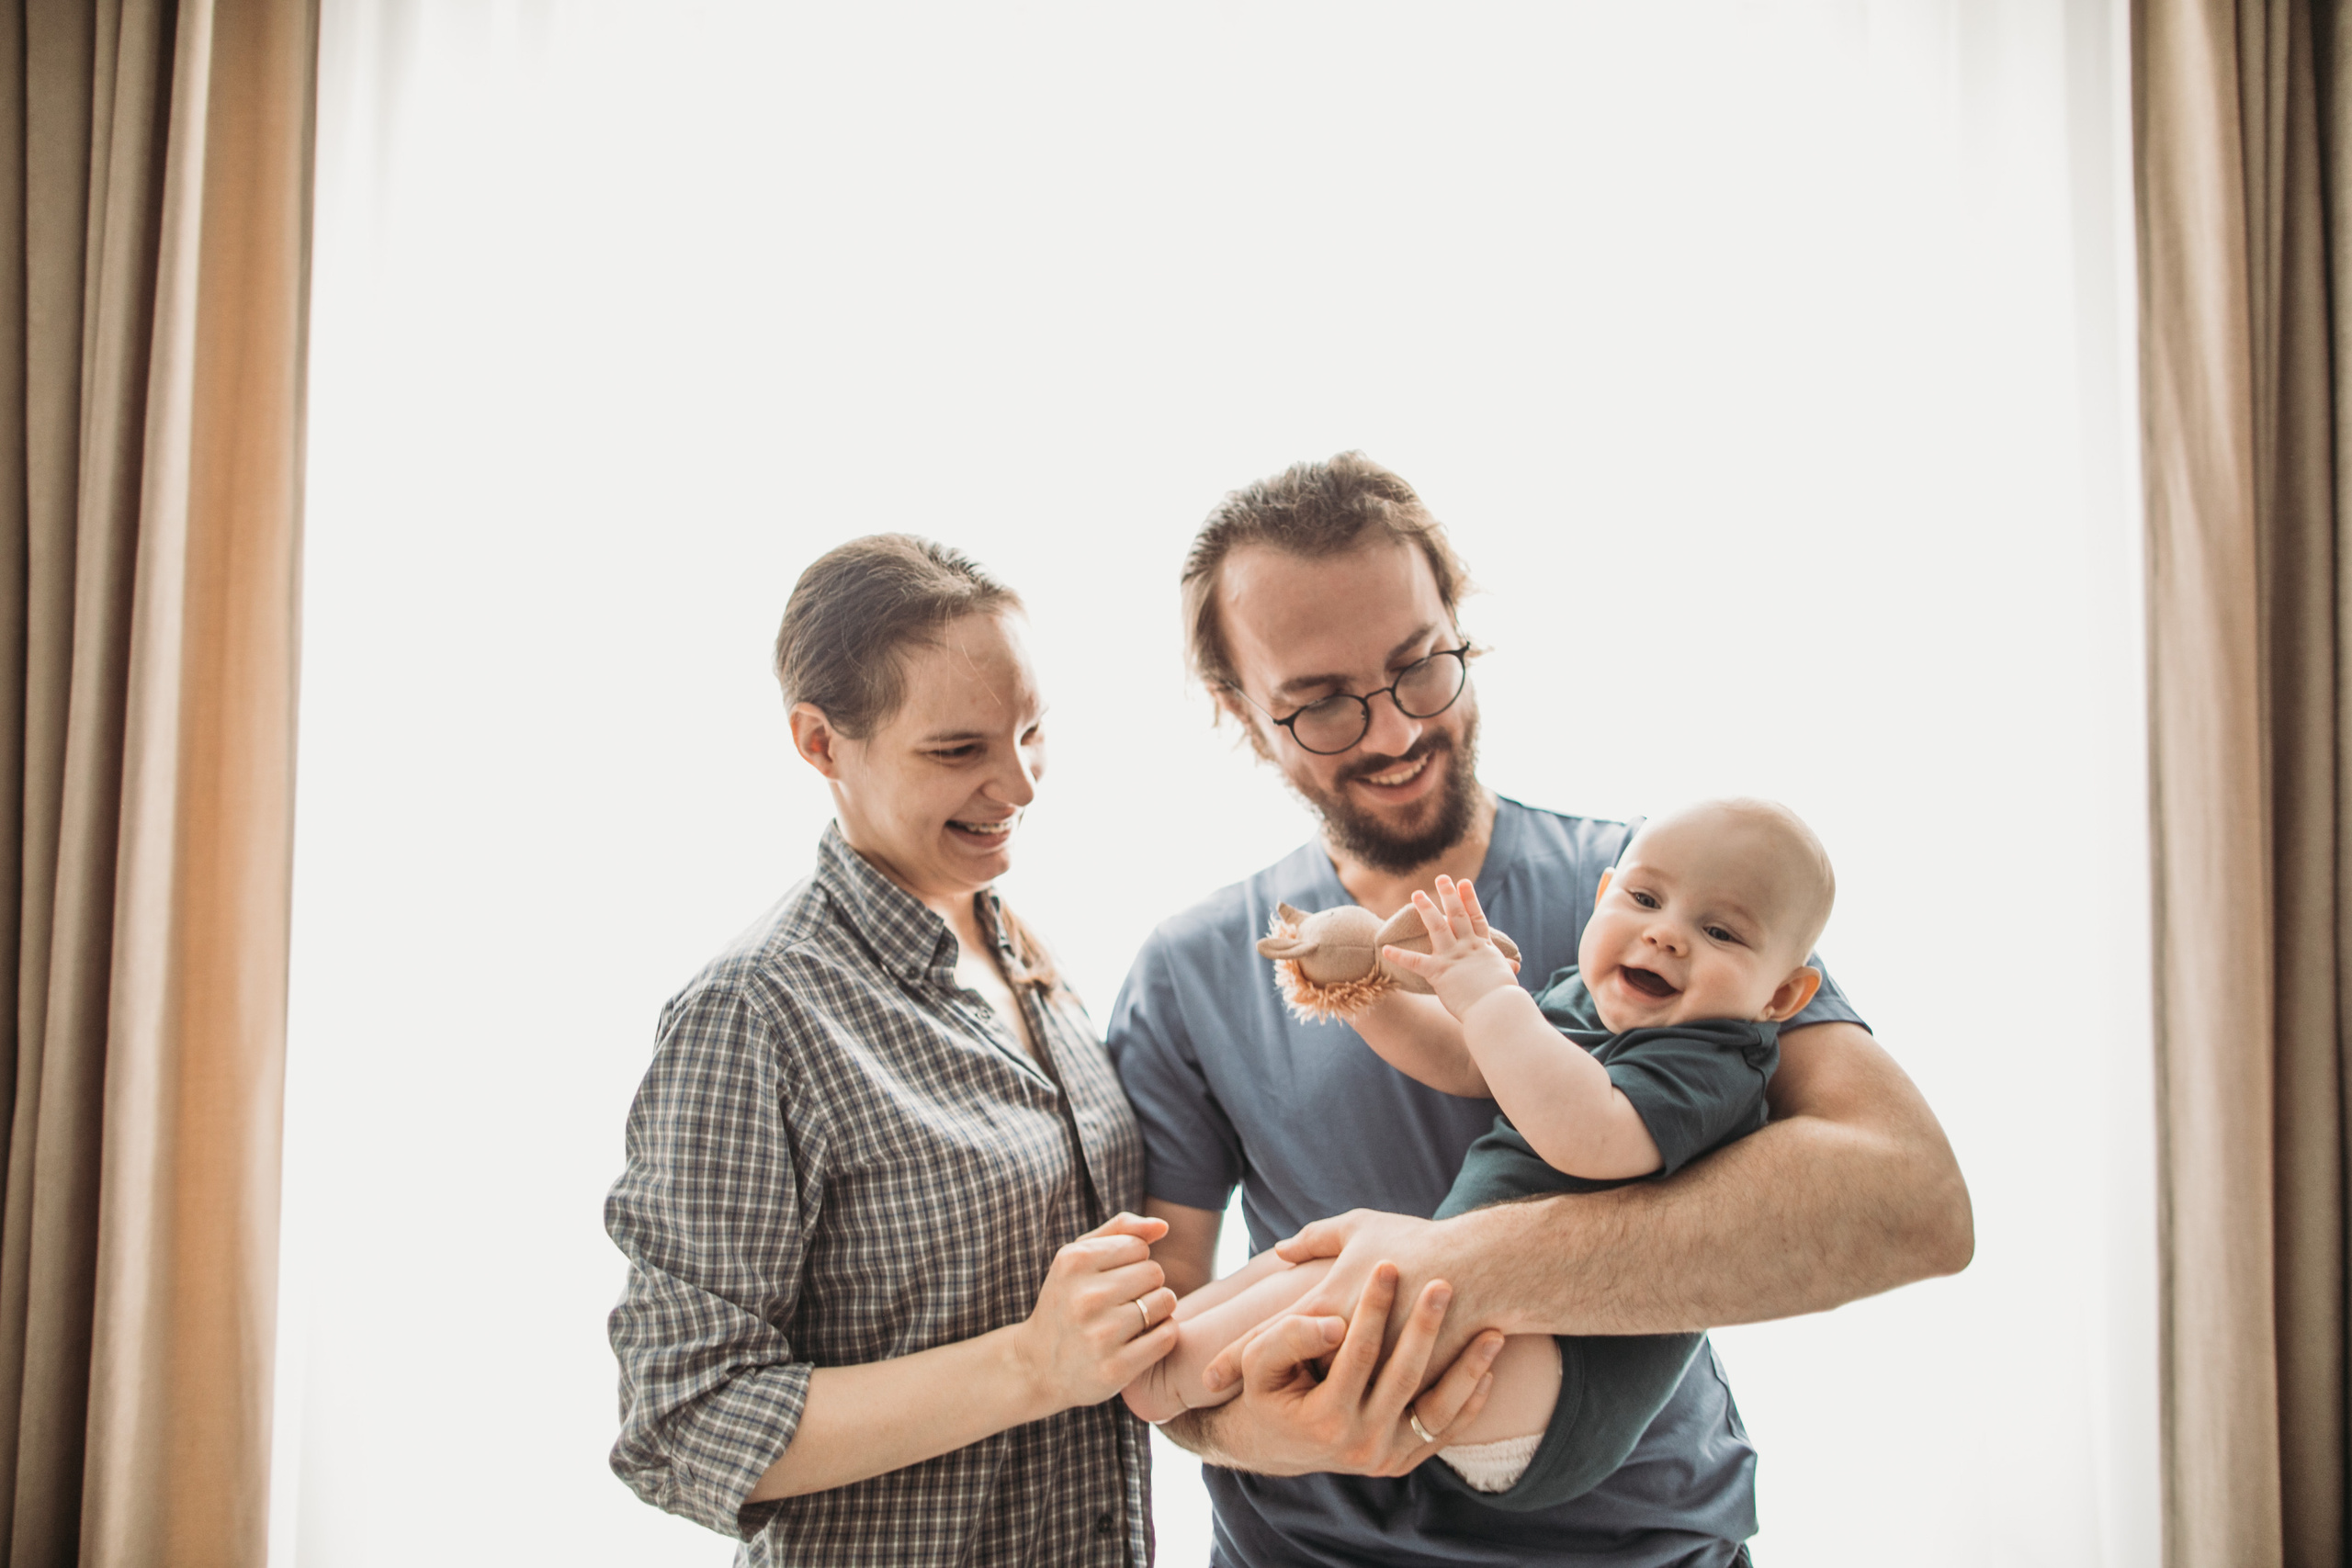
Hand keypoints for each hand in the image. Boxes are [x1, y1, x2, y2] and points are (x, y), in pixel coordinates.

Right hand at [1011, 1212, 1180, 1415]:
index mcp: (1074, 1262)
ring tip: (1133, 1320)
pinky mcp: (1116, 1368)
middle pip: (1155, 1272)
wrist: (1038, 1367)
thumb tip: (1163, 1226)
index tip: (1113, 1279)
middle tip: (1124, 1302)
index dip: (1131, 1262)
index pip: (1138, 1246)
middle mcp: (1086, 1297)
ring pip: (1165, 1302)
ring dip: (1157, 1310)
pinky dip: (1161, 1335)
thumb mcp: (1078, 1259)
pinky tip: (1141, 1340)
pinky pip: (1166, 1336)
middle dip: (1146, 1285)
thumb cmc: (1066, 1302)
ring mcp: (1100, 1335)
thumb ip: (1120, 1230)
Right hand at [1194, 1262, 1505, 1476]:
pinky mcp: (1404, 1460)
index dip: (1371, 1306)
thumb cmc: (1268, 1389)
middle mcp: (1359, 1445)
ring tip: (1492, 1333)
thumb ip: (1288, 1337)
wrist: (1278, 1444)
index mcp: (1324, 1418)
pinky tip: (1487, 1367)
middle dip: (1425, 1326)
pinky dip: (1468, 1400)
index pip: (1356, 1353)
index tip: (1388, 1264)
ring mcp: (1386, 1457)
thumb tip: (1333, 1323)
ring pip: (1437, 1412)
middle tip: (1443, 1283)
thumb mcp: (1259, 1363)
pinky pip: (1444, 1430)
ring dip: (1468, 1371)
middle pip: (1402, 1376)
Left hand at [1202, 1207, 1501, 1393]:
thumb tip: (1279, 1252)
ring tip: (1273, 1419)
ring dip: (1305, 1406)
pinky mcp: (1409, 1389)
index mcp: (1332, 1302)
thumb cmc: (1415, 1241)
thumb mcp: (1361, 1227)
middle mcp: (1351, 1345)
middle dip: (1261, 1392)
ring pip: (1332, 1396)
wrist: (1482, 1270)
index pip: (1273, 1336)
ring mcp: (1379, 1372)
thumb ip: (1316, 1238)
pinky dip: (1352, 1410)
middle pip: (1294, 1377)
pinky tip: (1337, 1417)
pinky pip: (1371, 1407)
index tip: (1208, 1376)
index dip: (1238, 1355)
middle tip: (1226, 1406)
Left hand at [1381, 877, 1518, 1021]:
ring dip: (1426, 909)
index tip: (1463, 883)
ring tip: (1417, 894)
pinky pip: (1415, 962)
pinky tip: (1386, 948)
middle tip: (1441, 878)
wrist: (1497, 1009)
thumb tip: (1514, 966)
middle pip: (1457, 915)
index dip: (1469, 899)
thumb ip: (1505, 968)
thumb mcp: (1506, 977)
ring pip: (1437, 927)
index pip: (1476, 919)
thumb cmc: (1504, 999)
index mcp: (1484, 949)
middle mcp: (1468, 948)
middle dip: (1449, 895)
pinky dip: (1400, 955)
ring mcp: (1453, 957)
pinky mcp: (1439, 972)